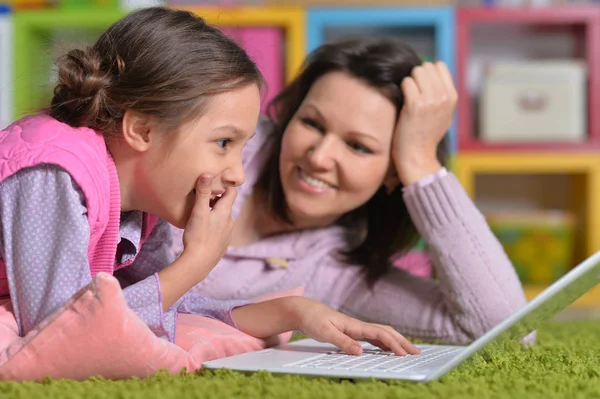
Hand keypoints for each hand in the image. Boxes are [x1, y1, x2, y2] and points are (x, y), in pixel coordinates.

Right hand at [182, 174, 235, 273]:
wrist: (198, 264)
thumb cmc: (198, 236)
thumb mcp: (198, 212)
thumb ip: (203, 193)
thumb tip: (207, 173)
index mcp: (226, 212)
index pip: (232, 192)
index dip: (225, 185)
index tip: (215, 181)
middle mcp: (230, 222)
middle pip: (225, 205)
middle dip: (215, 199)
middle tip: (201, 196)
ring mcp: (227, 234)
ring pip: (222, 218)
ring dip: (213, 213)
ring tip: (200, 213)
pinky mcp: (222, 244)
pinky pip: (219, 230)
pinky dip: (213, 226)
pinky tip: (202, 230)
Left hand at [293, 298, 419, 355]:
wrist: (304, 310)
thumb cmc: (314, 320)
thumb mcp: (326, 333)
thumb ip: (343, 342)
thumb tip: (360, 352)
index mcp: (354, 326)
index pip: (380, 335)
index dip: (394, 345)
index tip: (403, 355)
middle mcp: (358, 325)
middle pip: (387, 332)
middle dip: (403, 342)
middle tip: (417, 353)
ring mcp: (357, 328)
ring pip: (382, 333)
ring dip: (397, 342)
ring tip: (409, 351)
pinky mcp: (352, 330)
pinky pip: (374, 336)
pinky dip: (385, 342)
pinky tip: (388, 349)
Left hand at [393, 61, 456, 185]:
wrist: (417, 156)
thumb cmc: (427, 136)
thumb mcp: (445, 114)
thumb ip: (443, 95)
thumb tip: (434, 72)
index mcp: (452, 96)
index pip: (439, 65)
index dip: (427, 72)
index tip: (421, 85)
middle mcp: (444, 96)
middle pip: (426, 66)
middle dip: (416, 76)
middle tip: (412, 93)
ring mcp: (431, 100)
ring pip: (416, 72)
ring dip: (409, 82)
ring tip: (408, 98)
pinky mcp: (415, 105)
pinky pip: (406, 82)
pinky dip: (402, 89)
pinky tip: (403, 102)